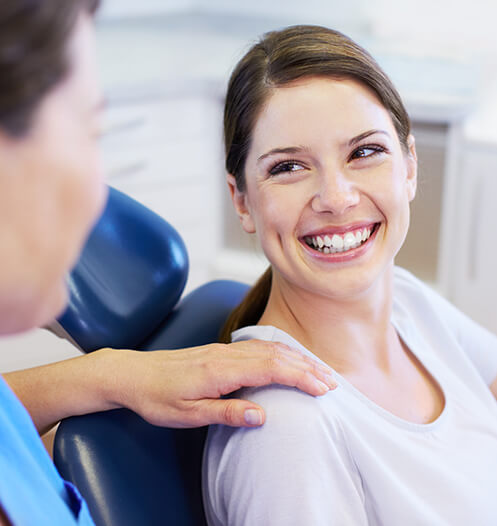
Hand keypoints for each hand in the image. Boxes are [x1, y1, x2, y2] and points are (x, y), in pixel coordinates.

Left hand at [106, 340, 336, 427]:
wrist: (134, 373)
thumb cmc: (157, 397)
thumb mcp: (187, 414)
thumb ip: (225, 412)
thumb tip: (262, 415)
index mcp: (220, 370)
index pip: (271, 368)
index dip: (300, 377)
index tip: (323, 388)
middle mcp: (226, 354)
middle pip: (276, 354)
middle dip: (307, 367)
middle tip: (332, 382)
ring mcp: (224, 349)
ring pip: (269, 347)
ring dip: (297, 357)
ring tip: (319, 370)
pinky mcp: (220, 351)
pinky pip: (258, 346)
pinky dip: (280, 352)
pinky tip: (288, 358)